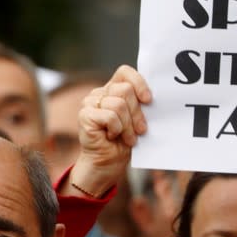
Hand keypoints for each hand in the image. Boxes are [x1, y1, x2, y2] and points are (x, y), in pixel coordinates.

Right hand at [66, 65, 151, 197]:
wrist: (107, 163)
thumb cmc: (123, 142)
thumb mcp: (136, 119)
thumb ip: (140, 103)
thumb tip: (151, 97)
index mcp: (112, 89)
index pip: (124, 72)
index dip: (139, 83)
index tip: (148, 100)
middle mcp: (99, 93)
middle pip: (125, 90)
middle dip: (136, 113)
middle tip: (140, 130)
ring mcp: (89, 103)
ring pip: (119, 104)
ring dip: (128, 126)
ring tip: (127, 137)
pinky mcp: (85, 115)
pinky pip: (110, 116)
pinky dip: (117, 129)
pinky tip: (112, 137)